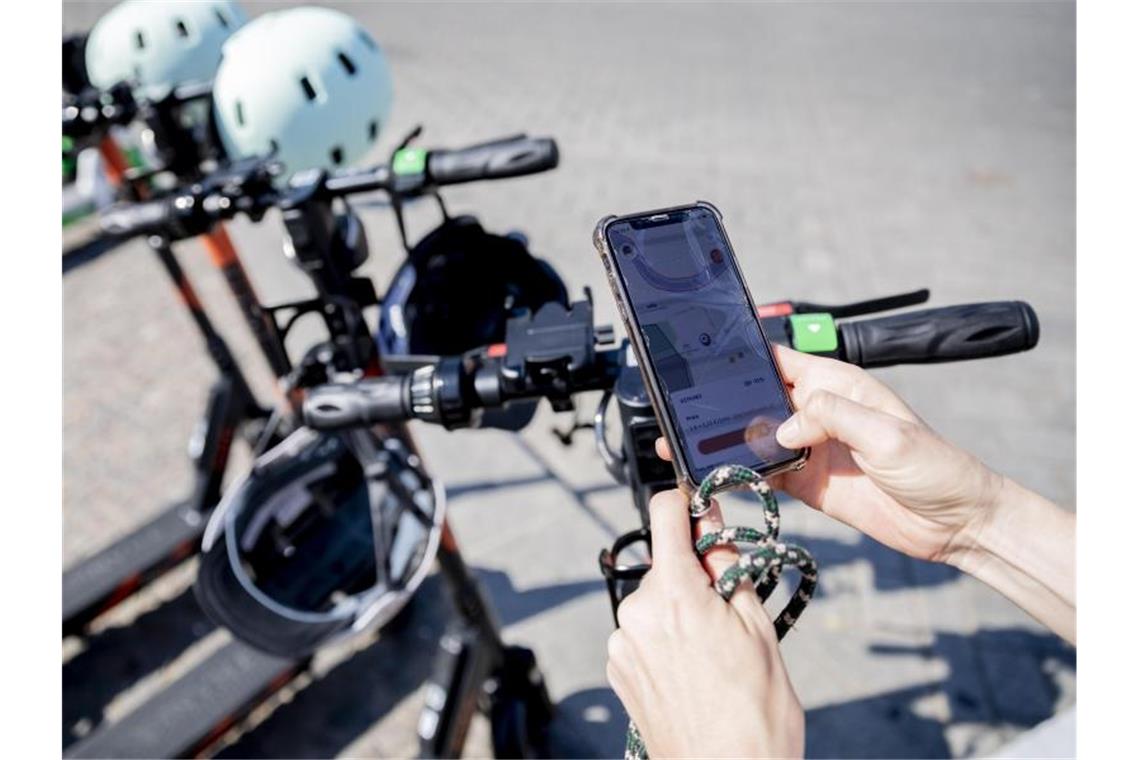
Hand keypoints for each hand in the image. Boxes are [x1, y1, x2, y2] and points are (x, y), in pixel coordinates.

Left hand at [605, 489, 804, 757]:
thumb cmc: (754, 714)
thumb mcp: (757, 626)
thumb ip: (728, 564)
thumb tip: (711, 519)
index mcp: (674, 594)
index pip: (665, 514)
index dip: (688, 507)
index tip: (704, 515)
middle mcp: (636, 614)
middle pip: (666, 566)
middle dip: (696, 579)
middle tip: (729, 616)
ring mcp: (622, 645)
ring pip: (656, 602)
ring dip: (681, 613)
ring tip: (714, 656)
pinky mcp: (618, 671)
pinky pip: (643, 635)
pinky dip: (665, 641)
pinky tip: (693, 672)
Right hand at [657, 345, 1001, 564]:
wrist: (954, 524)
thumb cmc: (935, 467)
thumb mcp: (886, 434)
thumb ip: (832, 418)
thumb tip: (783, 426)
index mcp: (839, 386)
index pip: (782, 361)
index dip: (748, 357)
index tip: (712, 360)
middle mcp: (821, 414)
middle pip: (760, 398)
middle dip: (726, 402)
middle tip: (689, 410)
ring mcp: (812, 449)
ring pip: (757, 437)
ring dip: (729, 441)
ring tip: (691, 443)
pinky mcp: (809, 484)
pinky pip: (767, 473)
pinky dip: (744, 474)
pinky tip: (722, 475)